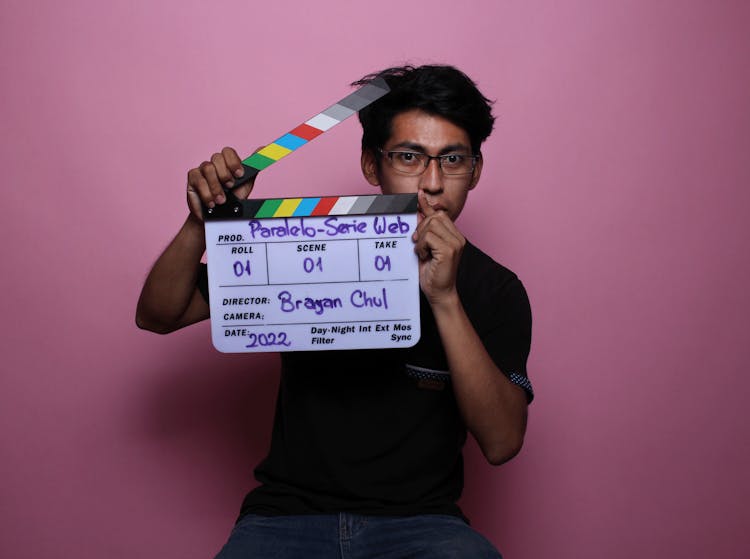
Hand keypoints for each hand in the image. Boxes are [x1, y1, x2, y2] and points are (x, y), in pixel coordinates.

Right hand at [186, 146, 257, 220]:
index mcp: (226, 163)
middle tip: (229, 187)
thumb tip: (263, 148)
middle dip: (225, 174)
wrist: (217, 218)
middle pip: (217, 158)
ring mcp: (201, 170)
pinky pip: (199, 180)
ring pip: (208, 168)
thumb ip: (253, 169)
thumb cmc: (231, 201)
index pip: (228, 152)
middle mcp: (213, 164)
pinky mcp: (192, 178)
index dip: (233, 162)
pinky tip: (211, 202)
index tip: (239, 175)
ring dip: (216, 186)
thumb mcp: (244, 185)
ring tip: (221, 200)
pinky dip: (206, 192)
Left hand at [412, 190, 464, 304]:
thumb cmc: (432, 273)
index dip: (428, 206)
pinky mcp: (449, 250)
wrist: (439, 293)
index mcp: (455, 236)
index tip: (418, 195)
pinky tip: (423, 256)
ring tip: (422, 252)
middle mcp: (458, 237)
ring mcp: (455, 243)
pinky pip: (428, 237)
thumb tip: (418, 213)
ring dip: (420, 239)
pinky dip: (421, 246)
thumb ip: (425, 232)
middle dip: (421, 229)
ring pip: (431, 225)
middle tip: (418, 244)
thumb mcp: (427, 248)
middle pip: (435, 217)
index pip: (440, 214)